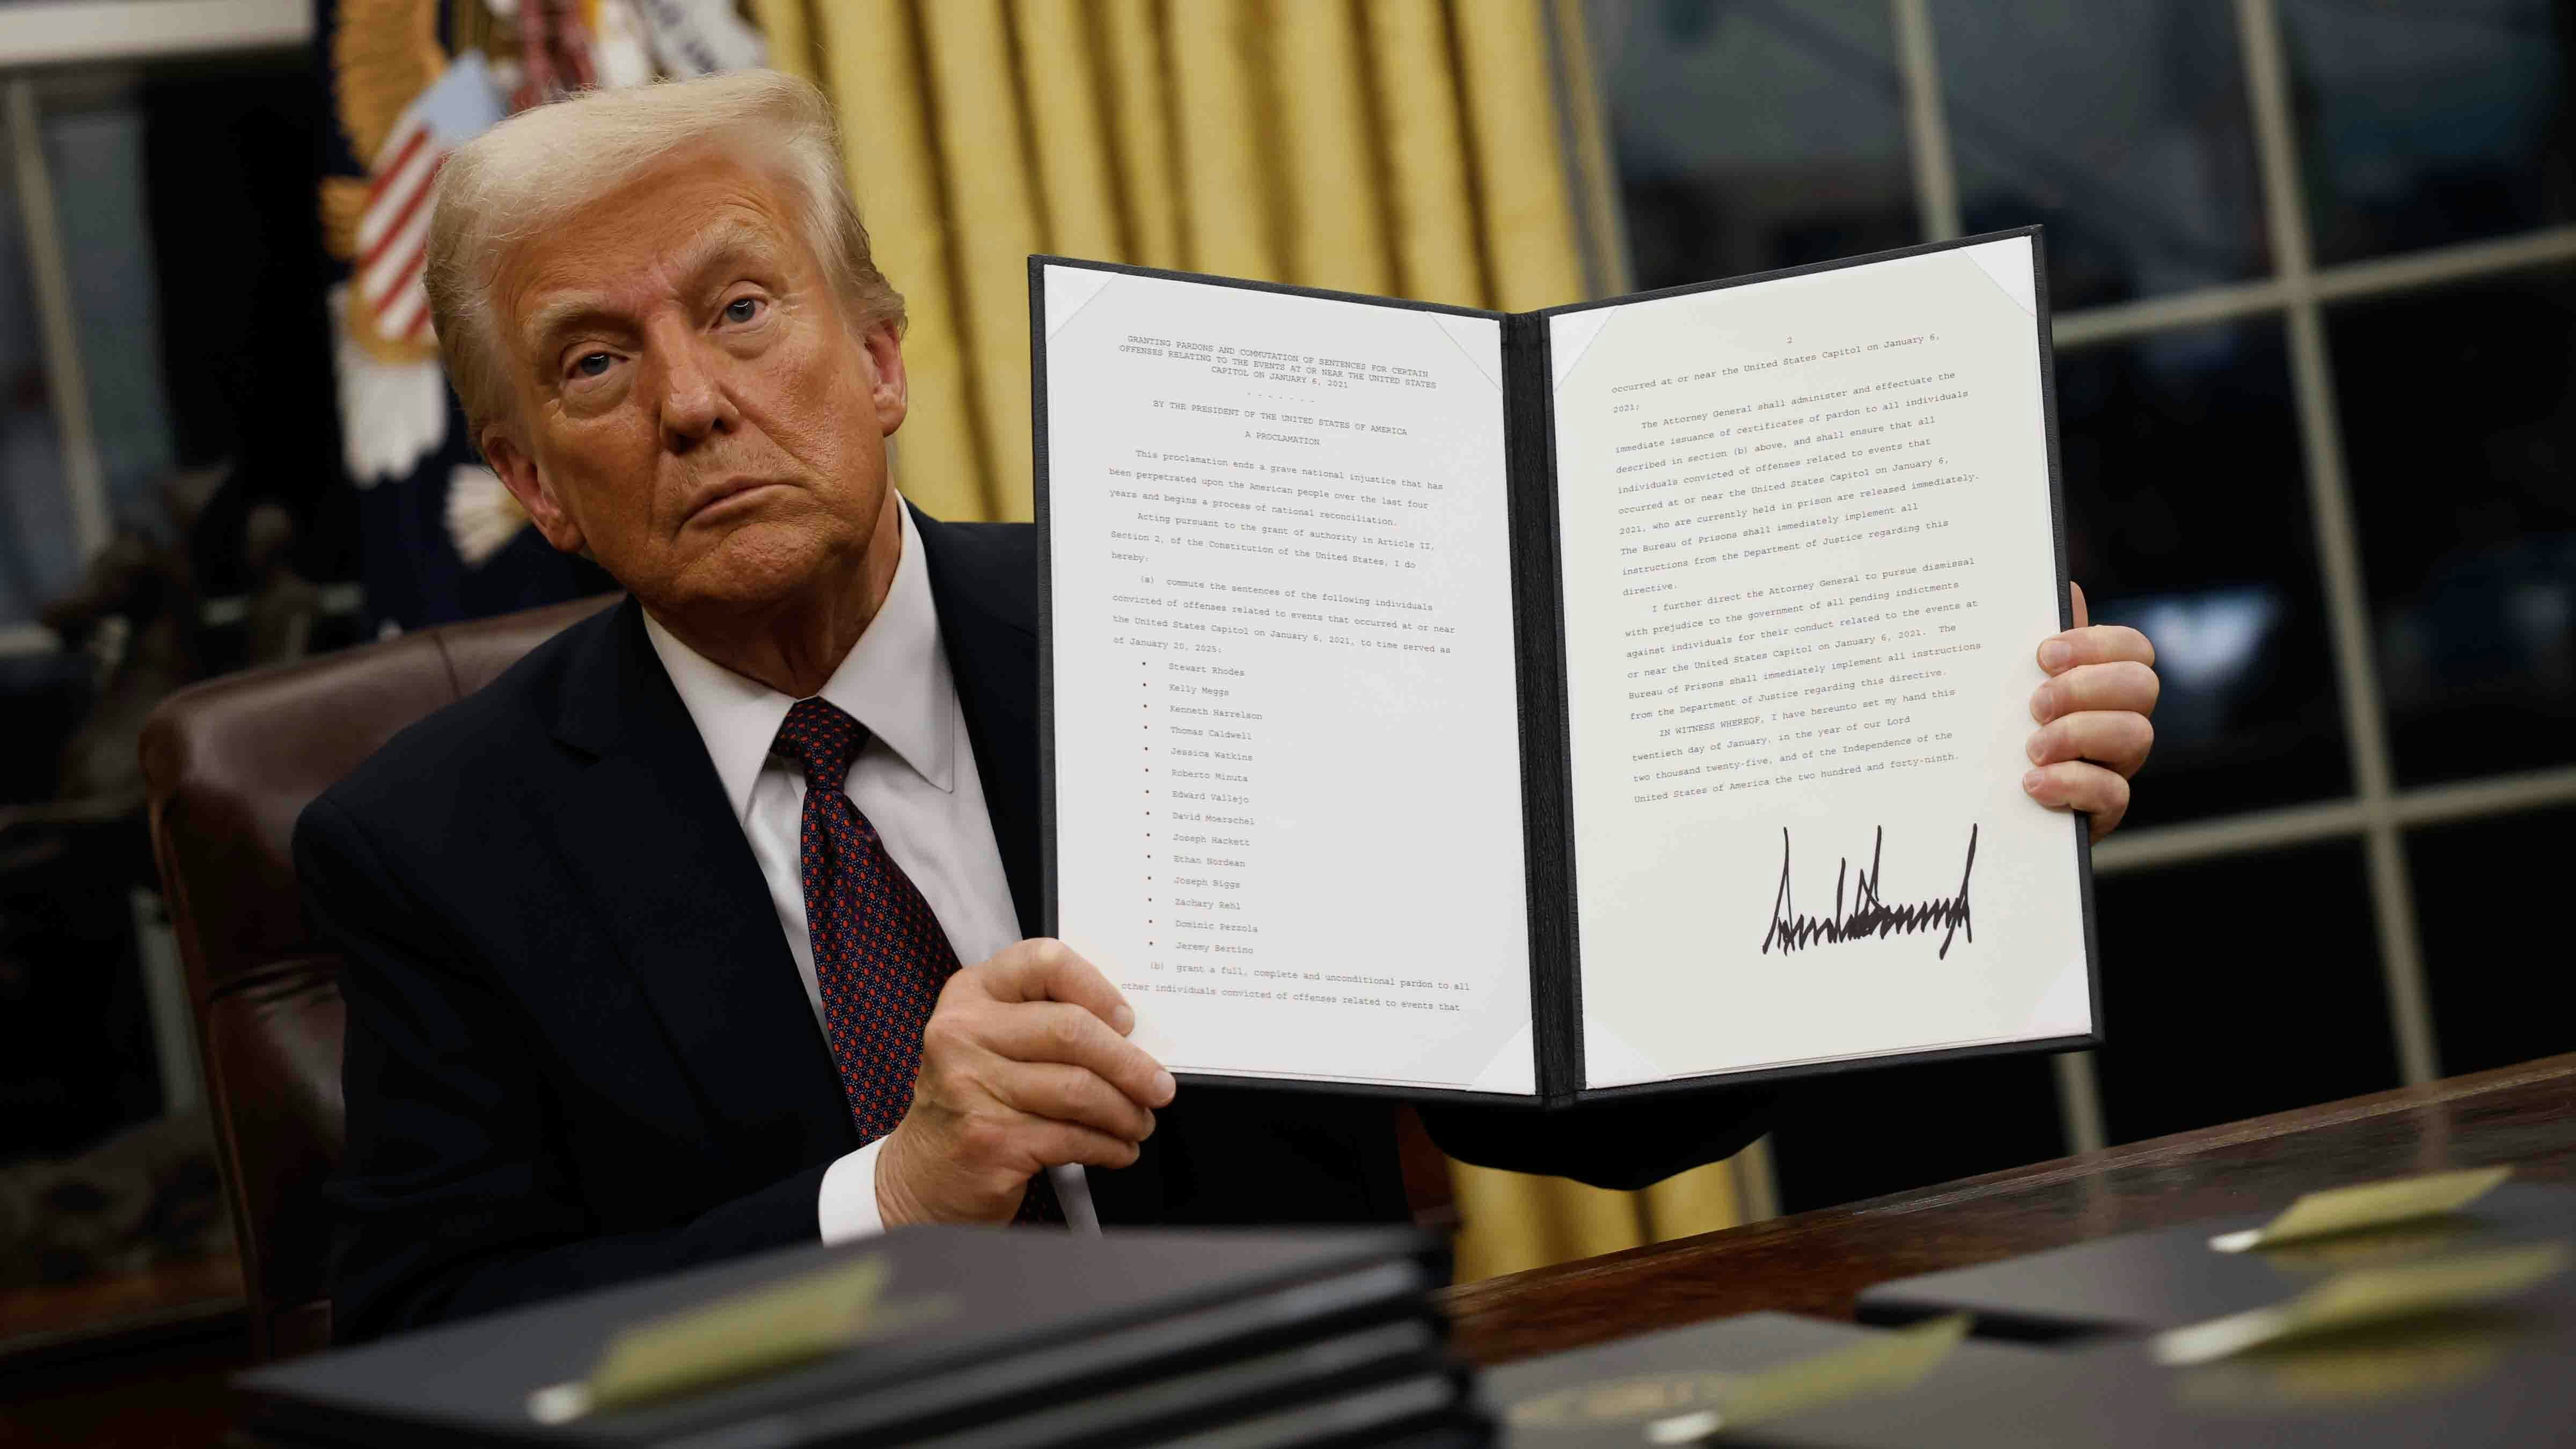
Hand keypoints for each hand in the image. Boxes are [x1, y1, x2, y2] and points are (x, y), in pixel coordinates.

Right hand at [874, 939, 1173, 1226]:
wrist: (923, 1174)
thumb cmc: (973, 1100)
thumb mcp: (992, 1042)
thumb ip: (1044, 1021)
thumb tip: (1130, 1035)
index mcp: (970, 994)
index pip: (1044, 962)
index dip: (1097, 988)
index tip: (1128, 1021)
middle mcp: (963, 1033)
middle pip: (1071, 1032)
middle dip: (1130, 1064)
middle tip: (1159, 1087)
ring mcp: (971, 1087)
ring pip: (1078, 1090)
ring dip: (1124, 1112)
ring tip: (1139, 1123)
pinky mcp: (989, 1138)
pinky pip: (1072, 1137)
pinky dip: (1108, 1147)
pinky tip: (1118, 1150)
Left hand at [2025, 583, 2156, 841]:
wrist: (1984, 806)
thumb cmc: (2002, 733)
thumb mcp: (2010, 686)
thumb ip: (2038, 643)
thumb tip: (2066, 586)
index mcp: (2102, 683)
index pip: (2132, 648)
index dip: (2095, 644)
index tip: (2044, 655)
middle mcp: (2119, 720)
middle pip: (2142, 686)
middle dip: (2086, 688)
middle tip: (2035, 704)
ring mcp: (2117, 765)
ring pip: (2137, 735)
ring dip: (2078, 735)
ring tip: (2032, 748)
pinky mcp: (2103, 809)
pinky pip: (2114, 793)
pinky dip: (2073, 783)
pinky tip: (2034, 783)